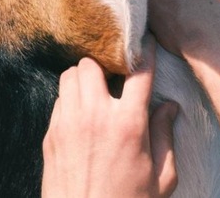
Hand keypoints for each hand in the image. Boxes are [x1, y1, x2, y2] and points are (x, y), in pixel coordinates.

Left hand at [41, 36, 178, 197]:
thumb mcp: (162, 178)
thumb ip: (165, 136)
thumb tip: (169, 106)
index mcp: (129, 125)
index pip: (139, 73)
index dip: (145, 53)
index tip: (146, 42)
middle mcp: (96, 116)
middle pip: (92, 64)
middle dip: (103, 66)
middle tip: (113, 78)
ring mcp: (68, 123)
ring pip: (69, 76)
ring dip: (83, 80)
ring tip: (95, 93)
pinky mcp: (50, 134)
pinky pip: (58, 100)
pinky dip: (69, 100)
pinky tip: (80, 115)